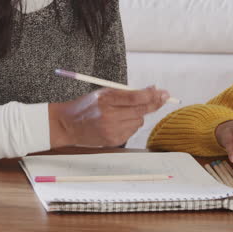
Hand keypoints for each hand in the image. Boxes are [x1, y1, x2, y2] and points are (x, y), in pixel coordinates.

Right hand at [49, 86, 170, 147]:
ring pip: (138, 121)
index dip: (151, 95)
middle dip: (154, 103)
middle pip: (141, 111)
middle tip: (163, 97)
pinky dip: (130, 125)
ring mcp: (111, 130)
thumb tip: (151, 90)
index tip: (163, 92)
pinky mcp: (113, 141)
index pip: (134, 97)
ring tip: (122, 112)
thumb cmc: (86, 106)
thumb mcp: (102, 93)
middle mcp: (108, 116)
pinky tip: (118, 122)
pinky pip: (132, 131)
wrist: (68, 125)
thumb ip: (125, 92)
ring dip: (137, 115)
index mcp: (105, 100)